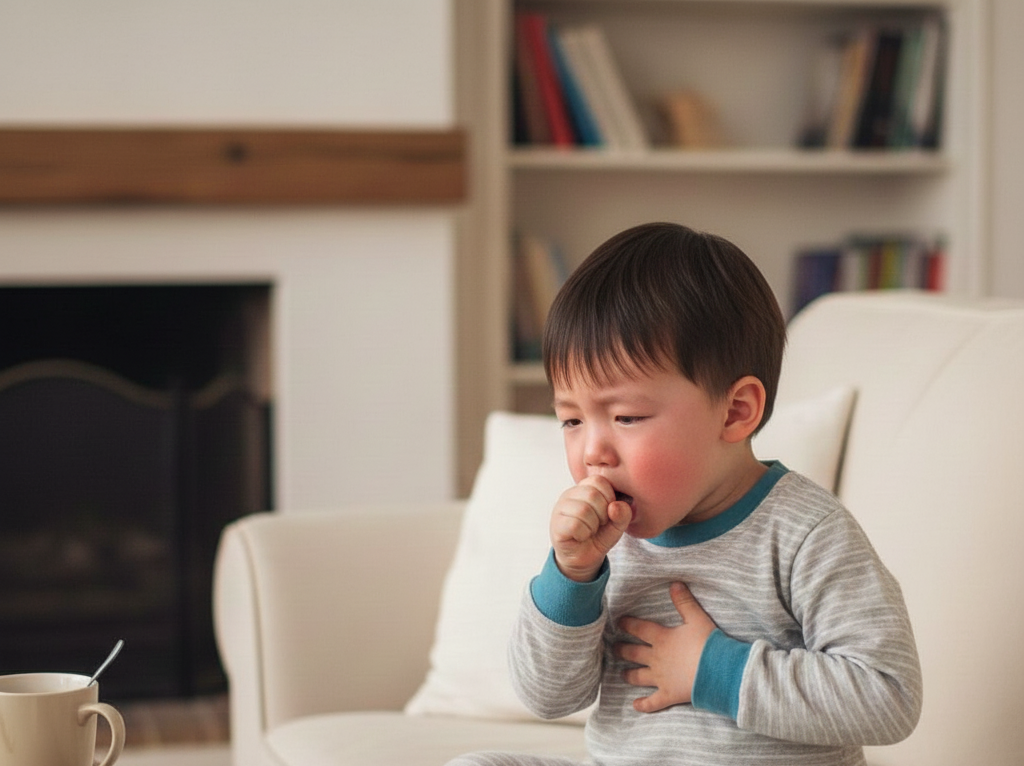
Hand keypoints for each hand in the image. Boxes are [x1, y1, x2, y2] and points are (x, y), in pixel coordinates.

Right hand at [550, 475, 631, 581]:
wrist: (584, 558)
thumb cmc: (598, 536)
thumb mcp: (617, 525)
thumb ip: (623, 514)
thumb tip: (615, 506)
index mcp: (584, 488)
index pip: (599, 481)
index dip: (609, 498)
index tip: (608, 512)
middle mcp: (569, 495)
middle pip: (592, 494)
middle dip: (603, 514)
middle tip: (598, 524)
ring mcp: (560, 509)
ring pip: (583, 510)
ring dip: (593, 526)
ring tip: (589, 531)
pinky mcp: (556, 525)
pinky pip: (575, 525)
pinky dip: (584, 534)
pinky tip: (580, 537)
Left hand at [615, 582, 716, 712]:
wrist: (719, 671)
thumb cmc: (708, 643)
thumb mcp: (697, 618)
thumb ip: (684, 602)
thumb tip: (675, 583)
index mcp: (662, 638)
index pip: (639, 629)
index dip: (627, 624)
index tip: (617, 622)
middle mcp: (656, 658)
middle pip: (634, 653)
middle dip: (621, 650)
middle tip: (612, 648)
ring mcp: (661, 678)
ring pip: (639, 677)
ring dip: (629, 675)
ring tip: (621, 674)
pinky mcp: (669, 695)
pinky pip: (653, 702)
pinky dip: (643, 705)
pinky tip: (635, 706)